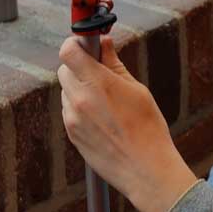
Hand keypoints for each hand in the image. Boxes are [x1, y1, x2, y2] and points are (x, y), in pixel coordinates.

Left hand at [58, 36, 197, 211]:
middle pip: (65, 69)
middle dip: (79, 66)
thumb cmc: (148, 128)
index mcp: (97, 84)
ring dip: (79, 88)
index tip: (85, 43)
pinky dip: (80, 108)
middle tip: (99, 71)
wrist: (145, 169)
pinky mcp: (71, 135)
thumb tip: (104, 42)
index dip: (75, 43)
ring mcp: (72, 119)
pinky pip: (69, 111)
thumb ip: (114, 64)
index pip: (68, 51)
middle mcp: (79, 99)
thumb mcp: (136, 89)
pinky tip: (103, 118)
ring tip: (106, 102)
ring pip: (66, 91)